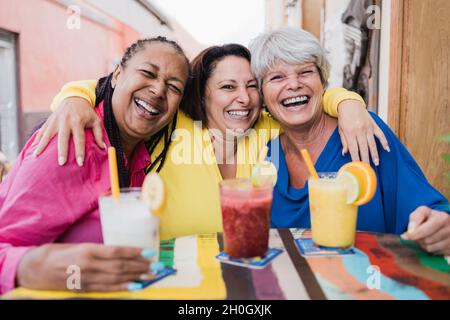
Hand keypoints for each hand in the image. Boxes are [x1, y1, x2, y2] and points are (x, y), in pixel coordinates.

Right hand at [16, 243, 162, 291]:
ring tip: (151, 276)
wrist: (34, 268)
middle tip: (157, 265)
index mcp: (87, 250)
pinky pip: (106, 289)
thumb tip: (120, 251)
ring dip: (135, 277)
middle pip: (120, 266)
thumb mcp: (78, 245)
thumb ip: (98, 250)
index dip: (134, 252)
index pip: (115, 251)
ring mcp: (86, 278)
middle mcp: (88, 265)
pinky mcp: (84, 289)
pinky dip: (122, 288)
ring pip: (116, 278)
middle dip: (140, 266)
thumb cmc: (57, 252)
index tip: (149, 252)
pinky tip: (134, 287)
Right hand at [33, 97, 104, 165]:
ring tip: (37, 156)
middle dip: (62, 151)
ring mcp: (55, 120)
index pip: (79, 139)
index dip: (80, 151)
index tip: (80, 163)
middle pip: (63, 138)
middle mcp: (65, 121)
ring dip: (42, 145)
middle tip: (61, 163)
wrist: (74, 98)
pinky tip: (34, 148)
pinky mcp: (49, 120)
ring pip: (48, 134)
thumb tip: (104, 148)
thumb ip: (99, 134)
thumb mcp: (96, 120)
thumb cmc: (87, 112)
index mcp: (78, 121)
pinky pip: (42, 131)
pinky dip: (37, 139)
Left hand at [337, 99, 389, 164]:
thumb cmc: (344, 118)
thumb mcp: (340, 129)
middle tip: (368, 168)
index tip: (357, 166)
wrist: (350, 104)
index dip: (355, 158)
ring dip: (375, 153)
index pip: (353, 149)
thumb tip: (345, 153)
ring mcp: (368, 127)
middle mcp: (359, 131)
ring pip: (372, 143)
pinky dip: (384, 141)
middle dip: (365, 159)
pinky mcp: (373, 124)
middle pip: (363, 148)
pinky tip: (387, 149)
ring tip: (376, 162)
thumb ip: (343, 141)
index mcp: (350, 133)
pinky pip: (380, 134)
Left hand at [401, 206, 449, 255]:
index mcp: (443, 218)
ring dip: (423, 245)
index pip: (425, 230)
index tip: (405, 236)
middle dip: (418, 239)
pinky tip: (431, 243)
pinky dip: (430, 249)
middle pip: (426, 240)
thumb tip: (411, 230)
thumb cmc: (430, 217)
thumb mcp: (422, 212)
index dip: (413, 234)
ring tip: (424, 238)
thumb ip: (415, 218)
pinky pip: (435, 253)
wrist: (442, 223)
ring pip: (430, 248)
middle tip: (416, 235)